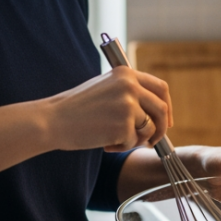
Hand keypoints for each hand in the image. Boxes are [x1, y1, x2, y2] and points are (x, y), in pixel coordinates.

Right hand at [45, 66, 171, 152]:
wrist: (53, 120)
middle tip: (152, 141)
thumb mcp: (106, 89)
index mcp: (126, 74)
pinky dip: (122, 147)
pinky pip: (134, 142)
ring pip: (149, 128)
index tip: (165, 121)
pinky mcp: (124, 125)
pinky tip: (105, 143)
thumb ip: (129, 94)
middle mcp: (130, 86)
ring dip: (136, 140)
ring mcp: (128, 105)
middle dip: (160, 128)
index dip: (167, 107)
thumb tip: (157, 114)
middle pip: (162, 109)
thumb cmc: (76, 109)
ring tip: (114, 140)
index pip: (160, 88)